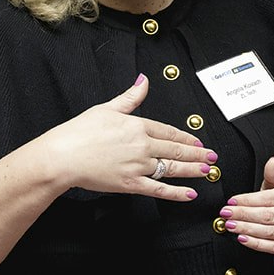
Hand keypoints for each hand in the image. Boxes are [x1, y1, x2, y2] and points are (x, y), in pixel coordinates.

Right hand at [46, 75, 216, 200]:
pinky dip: (176, 193)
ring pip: (171, 168)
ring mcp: (137, 165)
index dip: (186, 137)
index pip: (168, 131)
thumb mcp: (106, 108)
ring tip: (207, 171)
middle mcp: (141, 145)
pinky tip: (189, 194)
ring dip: (193, 170)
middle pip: (175, 149)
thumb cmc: (78, 132)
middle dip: (197, 153)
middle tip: (212, 156)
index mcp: (136, 125)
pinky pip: (159, 189)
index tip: (198, 141)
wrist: (61, 156)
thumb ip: (130, 97)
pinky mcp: (130, 184)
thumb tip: (143, 80)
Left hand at [219, 157, 273, 256]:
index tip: (231, 201)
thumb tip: (272, 161)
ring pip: (269, 232)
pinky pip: (273, 247)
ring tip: (231, 225)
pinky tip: (242, 238)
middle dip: (243, 215)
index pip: (269, 198)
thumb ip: (273, 175)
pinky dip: (256, 243)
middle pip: (267, 216)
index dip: (248, 200)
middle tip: (226, 214)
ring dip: (246, 229)